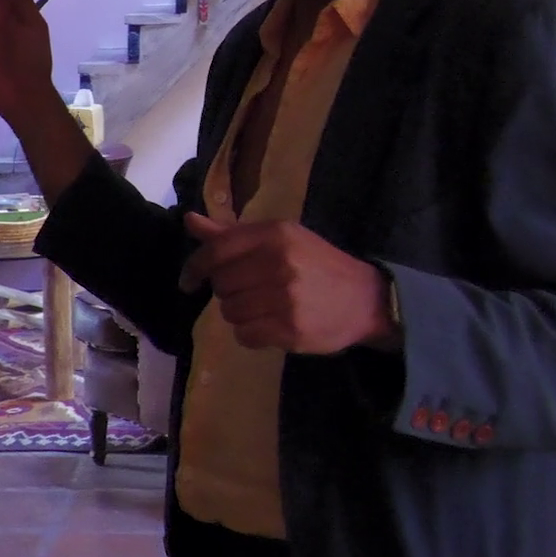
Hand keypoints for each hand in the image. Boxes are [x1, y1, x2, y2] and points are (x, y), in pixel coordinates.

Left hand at [178, 212, 395, 353]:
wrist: (366, 300)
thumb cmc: (319, 265)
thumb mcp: (281, 239)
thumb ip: (233, 233)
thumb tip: (189, 220)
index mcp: (276, 235)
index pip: (217, 250)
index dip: (196, 267)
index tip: (189, 280)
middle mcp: (278, 263)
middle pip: (221, 284)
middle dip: (228, 291)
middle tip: (250, 291)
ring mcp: (284, 298)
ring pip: (230, 311)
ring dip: (240, 313)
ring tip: (264, 308)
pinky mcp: (289, 329)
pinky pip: (244, 335)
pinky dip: (250, 334)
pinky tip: (270, 325)